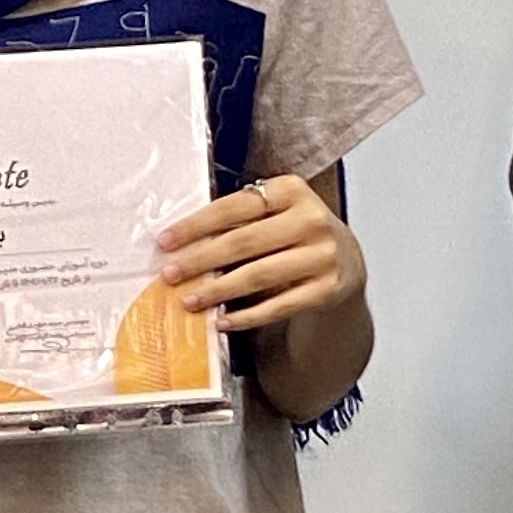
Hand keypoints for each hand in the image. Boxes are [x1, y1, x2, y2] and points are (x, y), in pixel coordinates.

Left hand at [157, 173, 363, 332]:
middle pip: (245, 242)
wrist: (347, 262)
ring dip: (218, 291)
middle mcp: (311, 220)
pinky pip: (278, 306)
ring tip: (189, 301)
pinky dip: (246, 317)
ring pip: (259, 275)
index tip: (165, 241)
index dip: (197, 225)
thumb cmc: (295, 234)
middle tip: (170, 275)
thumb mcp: (275, 213)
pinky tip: (221, 322)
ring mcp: (322, 256)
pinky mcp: (326, 289)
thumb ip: (239, 219)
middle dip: (201, 260)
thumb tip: (181, 245)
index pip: (236, 206)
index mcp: (292, 190)